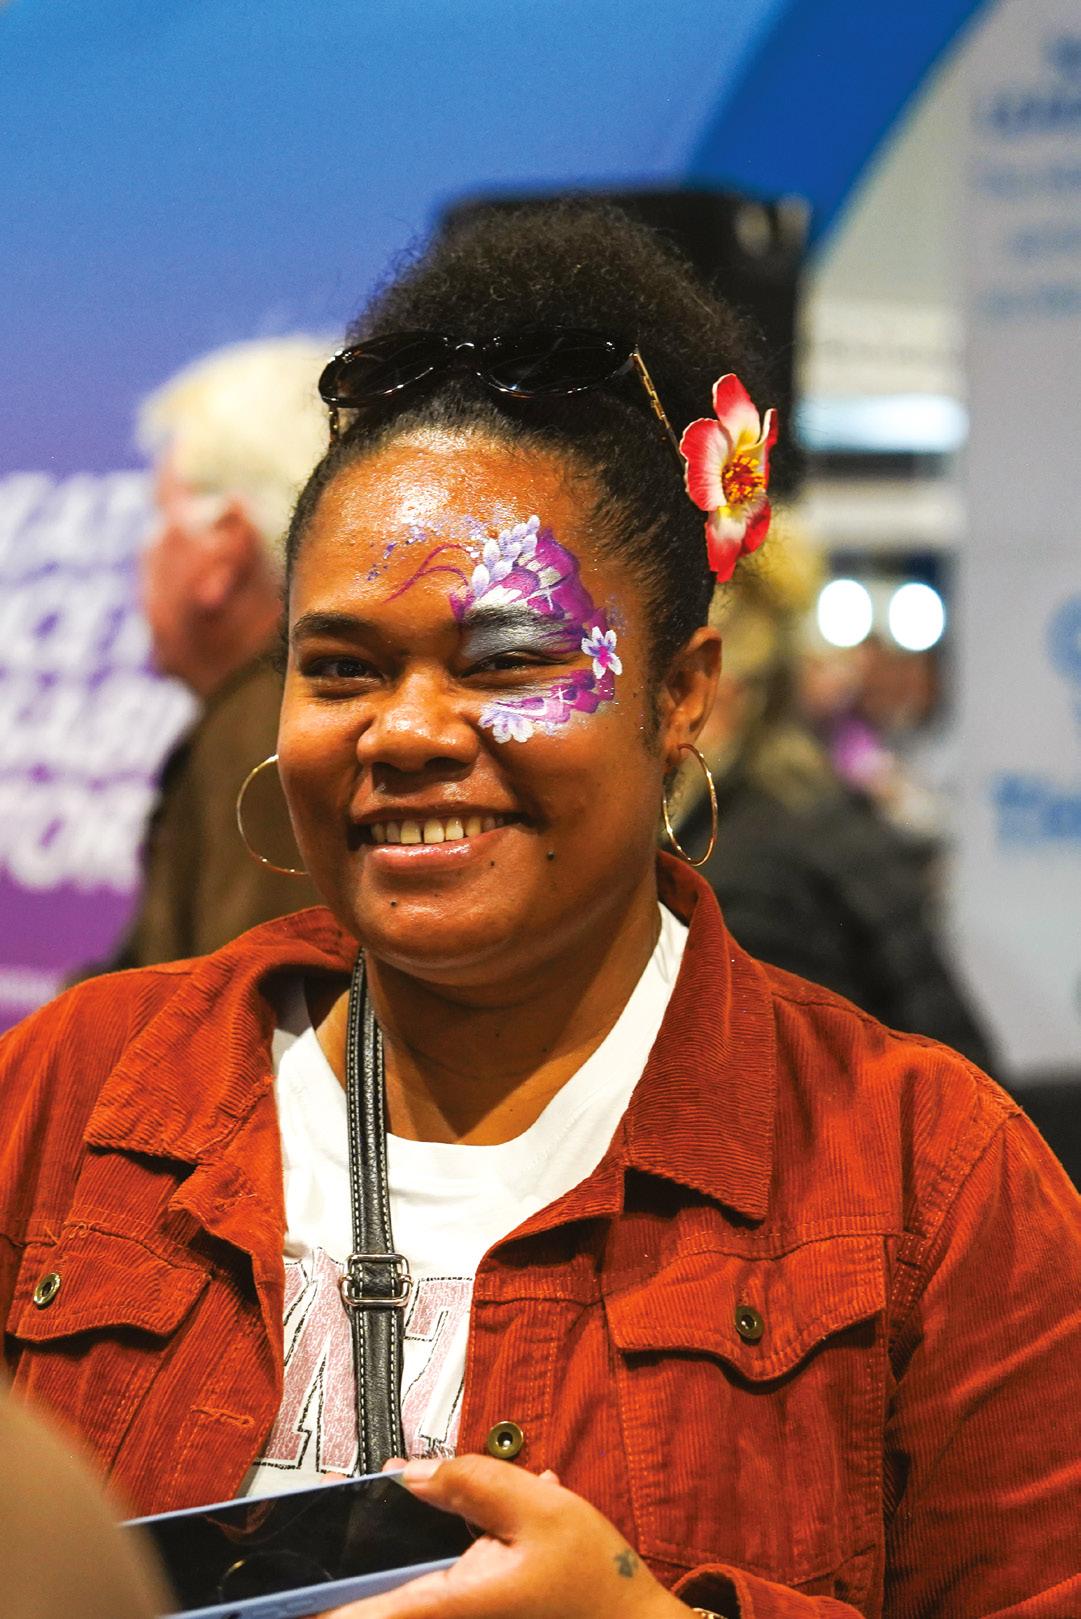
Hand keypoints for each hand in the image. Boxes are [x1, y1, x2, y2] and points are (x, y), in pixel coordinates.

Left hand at [320, 1453, 686, 1618]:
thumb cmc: (594, 1584)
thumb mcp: (536, 1509)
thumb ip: (467, 1481)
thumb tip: (406, 1473)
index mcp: (442, 1604)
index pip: (349, 1614)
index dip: (303, 1604)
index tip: (260, 1594)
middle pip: (370, 1605)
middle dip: (351, 1567)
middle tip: (330, 1534)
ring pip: (403, 1597)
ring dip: (395, 1565)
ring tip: (435, 1515)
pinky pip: (432, 1597)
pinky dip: (436, 1569)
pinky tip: (485, 1534)